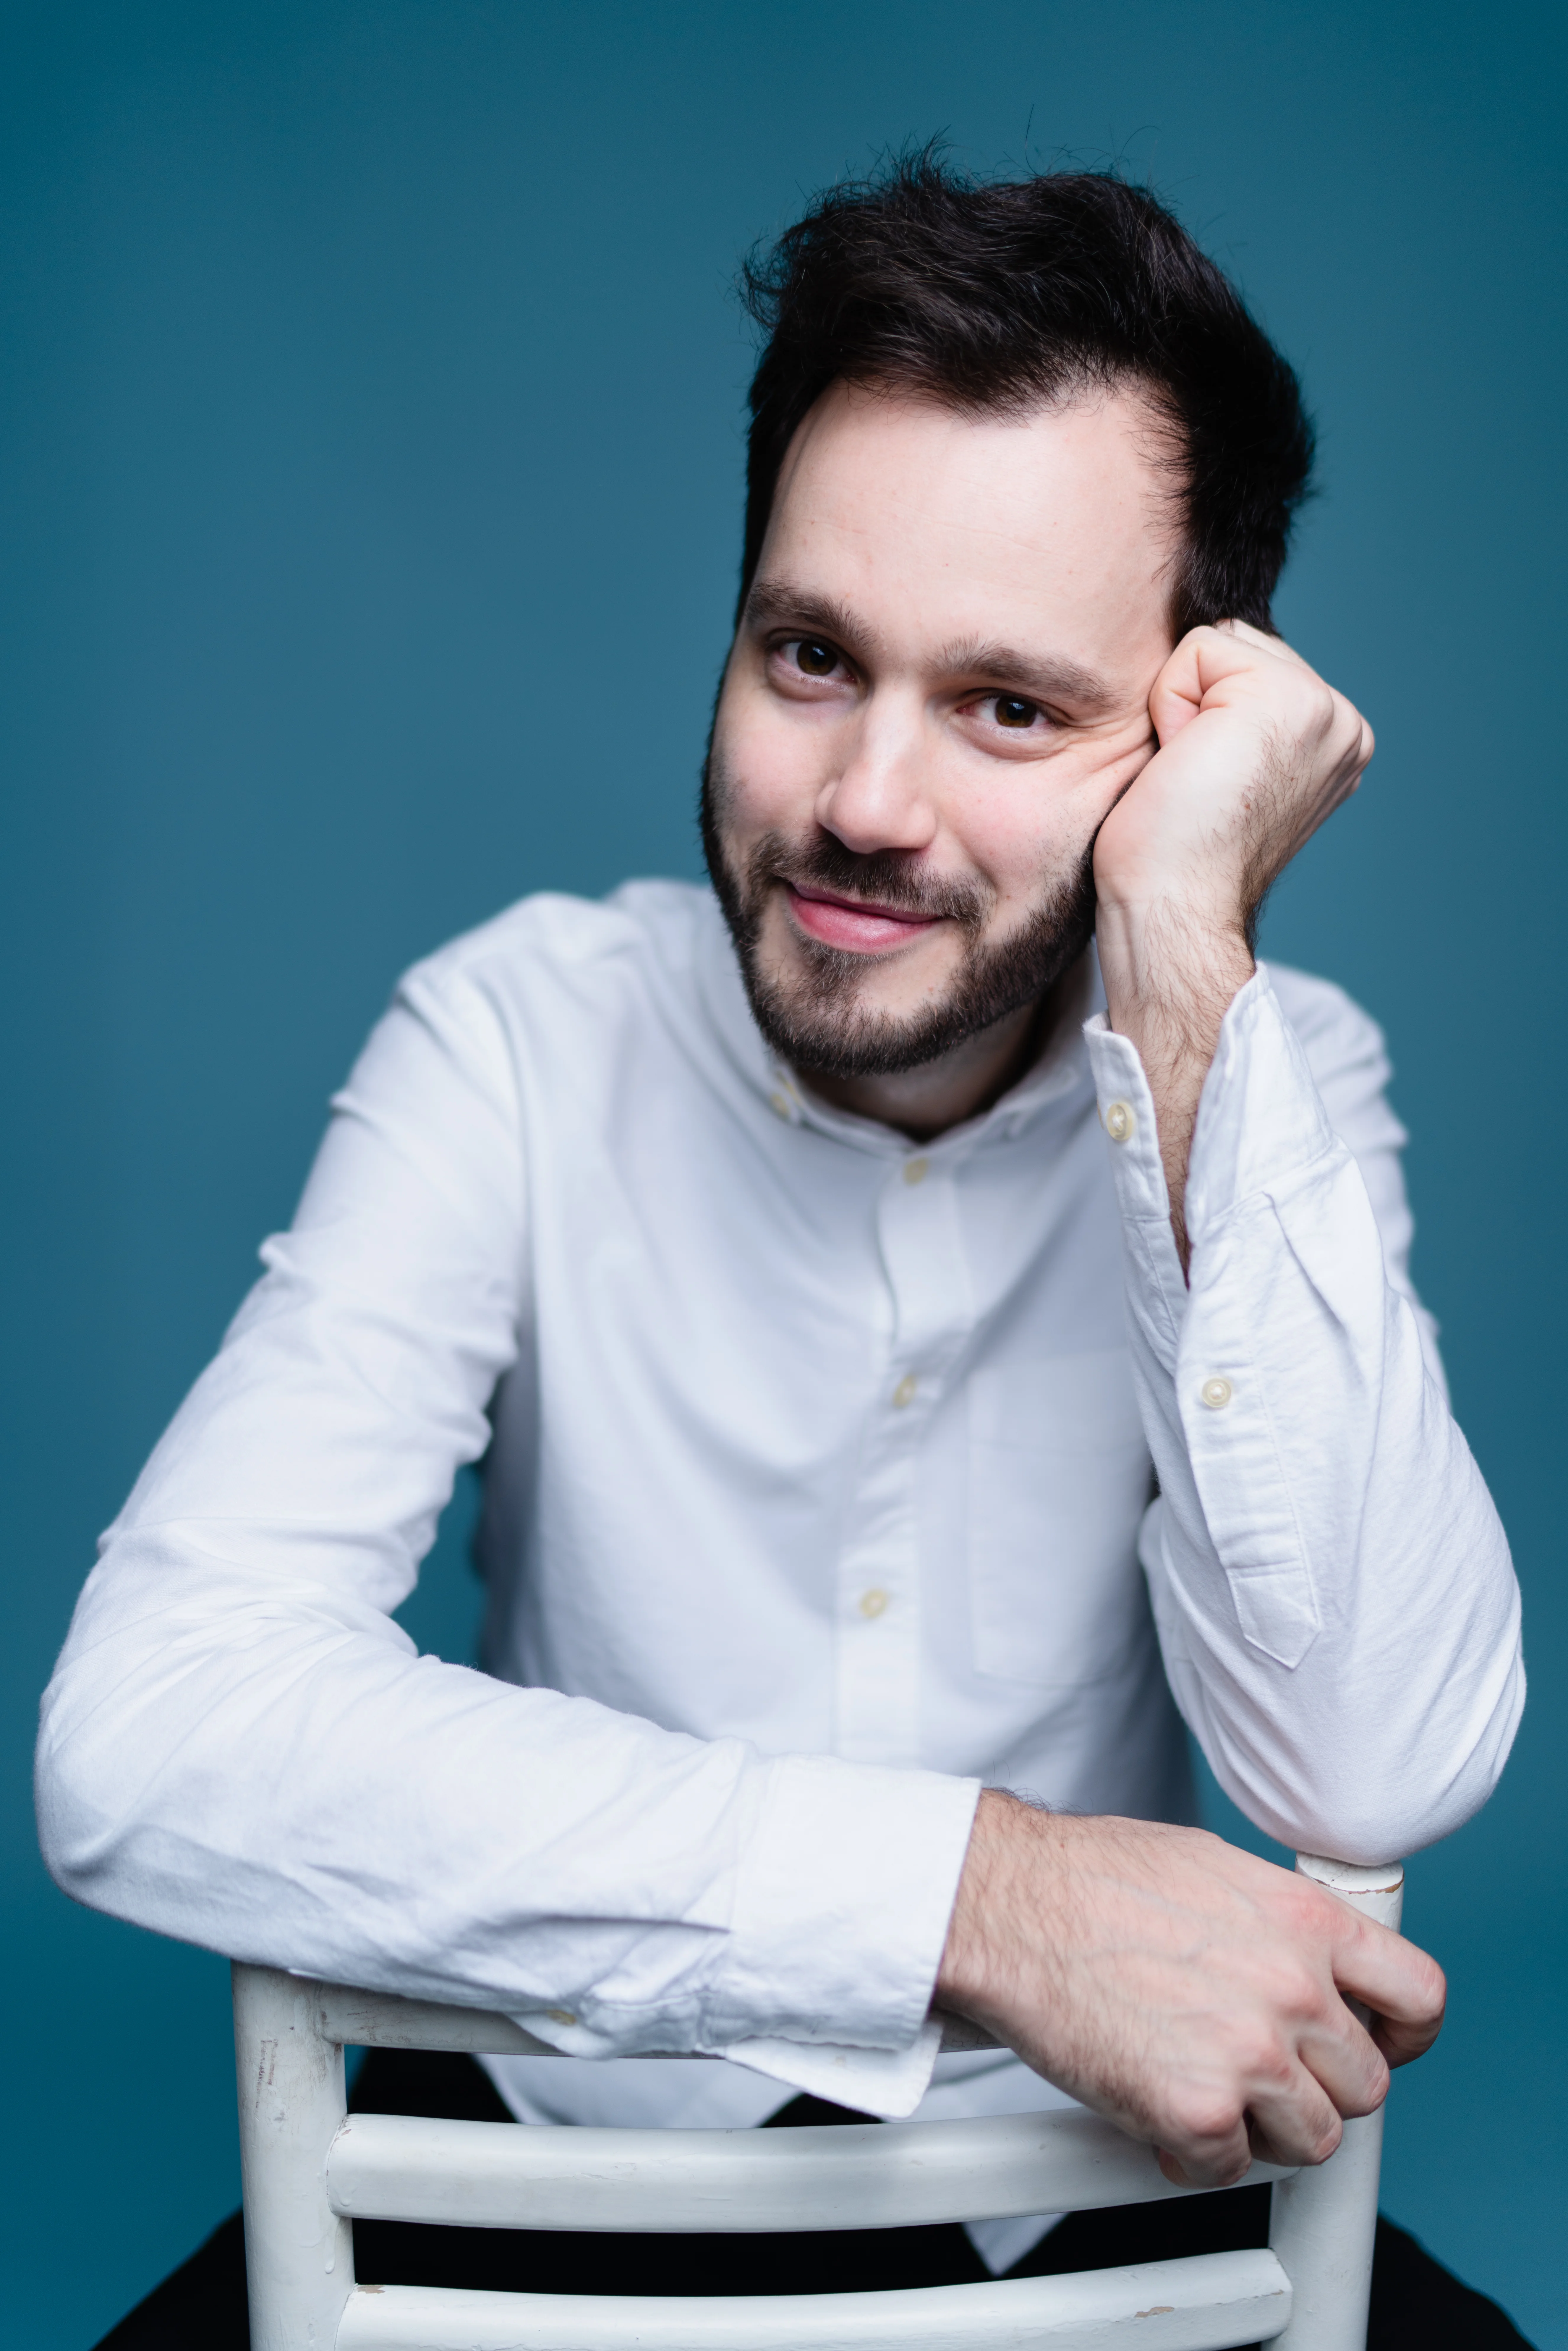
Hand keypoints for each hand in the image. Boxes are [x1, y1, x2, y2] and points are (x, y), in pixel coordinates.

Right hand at [936, 1794, 1444, 2188]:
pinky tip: (1161, 2112)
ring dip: (1267, 2129)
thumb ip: (1280, 1926)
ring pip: (1315, 2139)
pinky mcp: (1198, 2112)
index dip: (1405, 2035)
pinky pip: (1233, 2168)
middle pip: (1367, 2083)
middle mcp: (1294, 1990)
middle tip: (1265, 2075)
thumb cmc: (1093, 1878)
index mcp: (1305, 1922)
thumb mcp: (1217, 1869)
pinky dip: (1199, 2154)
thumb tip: (1310, 1966)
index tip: (1379, 2045)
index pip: (1419, 1995)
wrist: (1012, 1904)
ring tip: (1212, 2094)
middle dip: (1319, 2087)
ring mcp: (1250, 2056)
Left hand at [1094, 620, 1373, 939]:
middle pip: (1237, 645)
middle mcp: (1342, 723)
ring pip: (1218, 644)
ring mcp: (1323, 708)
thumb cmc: (1174, 857)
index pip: (1250, 664)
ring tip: (1192, 772)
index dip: (1203, 713)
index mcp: (1336, 742)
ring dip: (1182, 705)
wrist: (1174, 905)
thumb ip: (1244, 721)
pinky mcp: (1283, 696)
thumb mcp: (1228, 772)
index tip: (1206, 783)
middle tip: (1195, 779)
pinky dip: (1170, 704)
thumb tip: (1213, 687)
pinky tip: (1186, 762)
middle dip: (1196, 702)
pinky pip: (1196, 649)